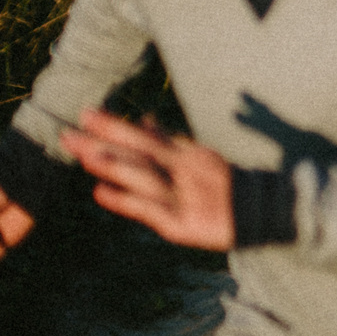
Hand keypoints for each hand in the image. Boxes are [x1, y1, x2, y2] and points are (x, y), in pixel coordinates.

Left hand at [59, 109, 235, 250]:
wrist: (266, 212)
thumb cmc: (228, 186)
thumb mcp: (200, 156)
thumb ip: (168, 139)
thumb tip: (143, 118)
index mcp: (188, 154)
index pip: (145, 136)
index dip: (115, 125)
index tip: (86, 112)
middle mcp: (184, 170)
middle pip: (139, 152)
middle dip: (105, 141)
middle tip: (70, 130)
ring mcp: (183, 195)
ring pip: (144, 178)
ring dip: (116, 167)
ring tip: (87, 156)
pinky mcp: (181, 222)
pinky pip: (149, 210)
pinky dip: (125, 201)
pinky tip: (100, 193)